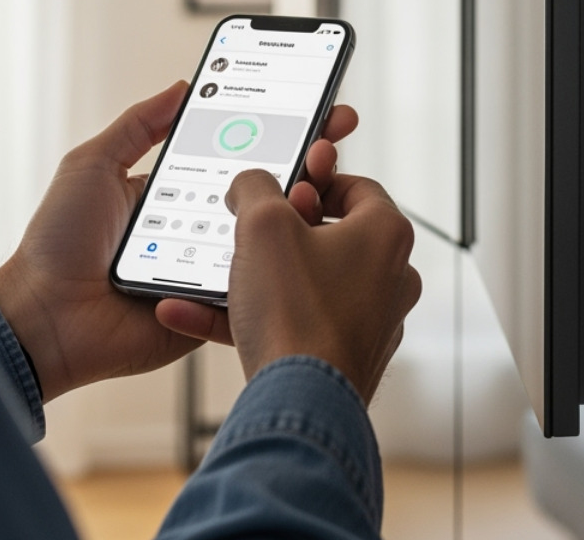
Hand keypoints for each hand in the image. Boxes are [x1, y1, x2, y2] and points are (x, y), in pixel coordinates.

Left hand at [0, 81, 359, 399]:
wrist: (44, 317)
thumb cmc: (57, 243)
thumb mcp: (92, 165)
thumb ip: (137, 126)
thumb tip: (183, 86)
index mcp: (181, 193)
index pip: (242, 155)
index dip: (283, 132)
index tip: (320, 109)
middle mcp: (204, 228)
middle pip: (269, 192)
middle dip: (309, 163)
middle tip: (331, 140)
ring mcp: (214, 269)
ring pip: (272, 237)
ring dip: (302, 208)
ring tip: (318, 182)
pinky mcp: (215, 308)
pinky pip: (256, 284)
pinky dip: (279, 262)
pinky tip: (299, 233)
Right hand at [224, 171, 421, 402]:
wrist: (300, 403)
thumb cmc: (296, 311)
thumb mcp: (263, 225)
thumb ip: (255, 188)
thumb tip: (251, 183)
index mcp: (387, 234)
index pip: (357, 188)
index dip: (316, 180)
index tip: (282, 187)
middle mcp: (390, 276)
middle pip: (330, 236)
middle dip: (278, 232)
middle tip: (246, 230)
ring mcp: (370, 320)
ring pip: (304, 283)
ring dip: (255, 275)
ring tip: (212, 272)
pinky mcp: (344, 356)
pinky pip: (293, 324)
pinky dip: (249, 316)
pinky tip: (193, 314)